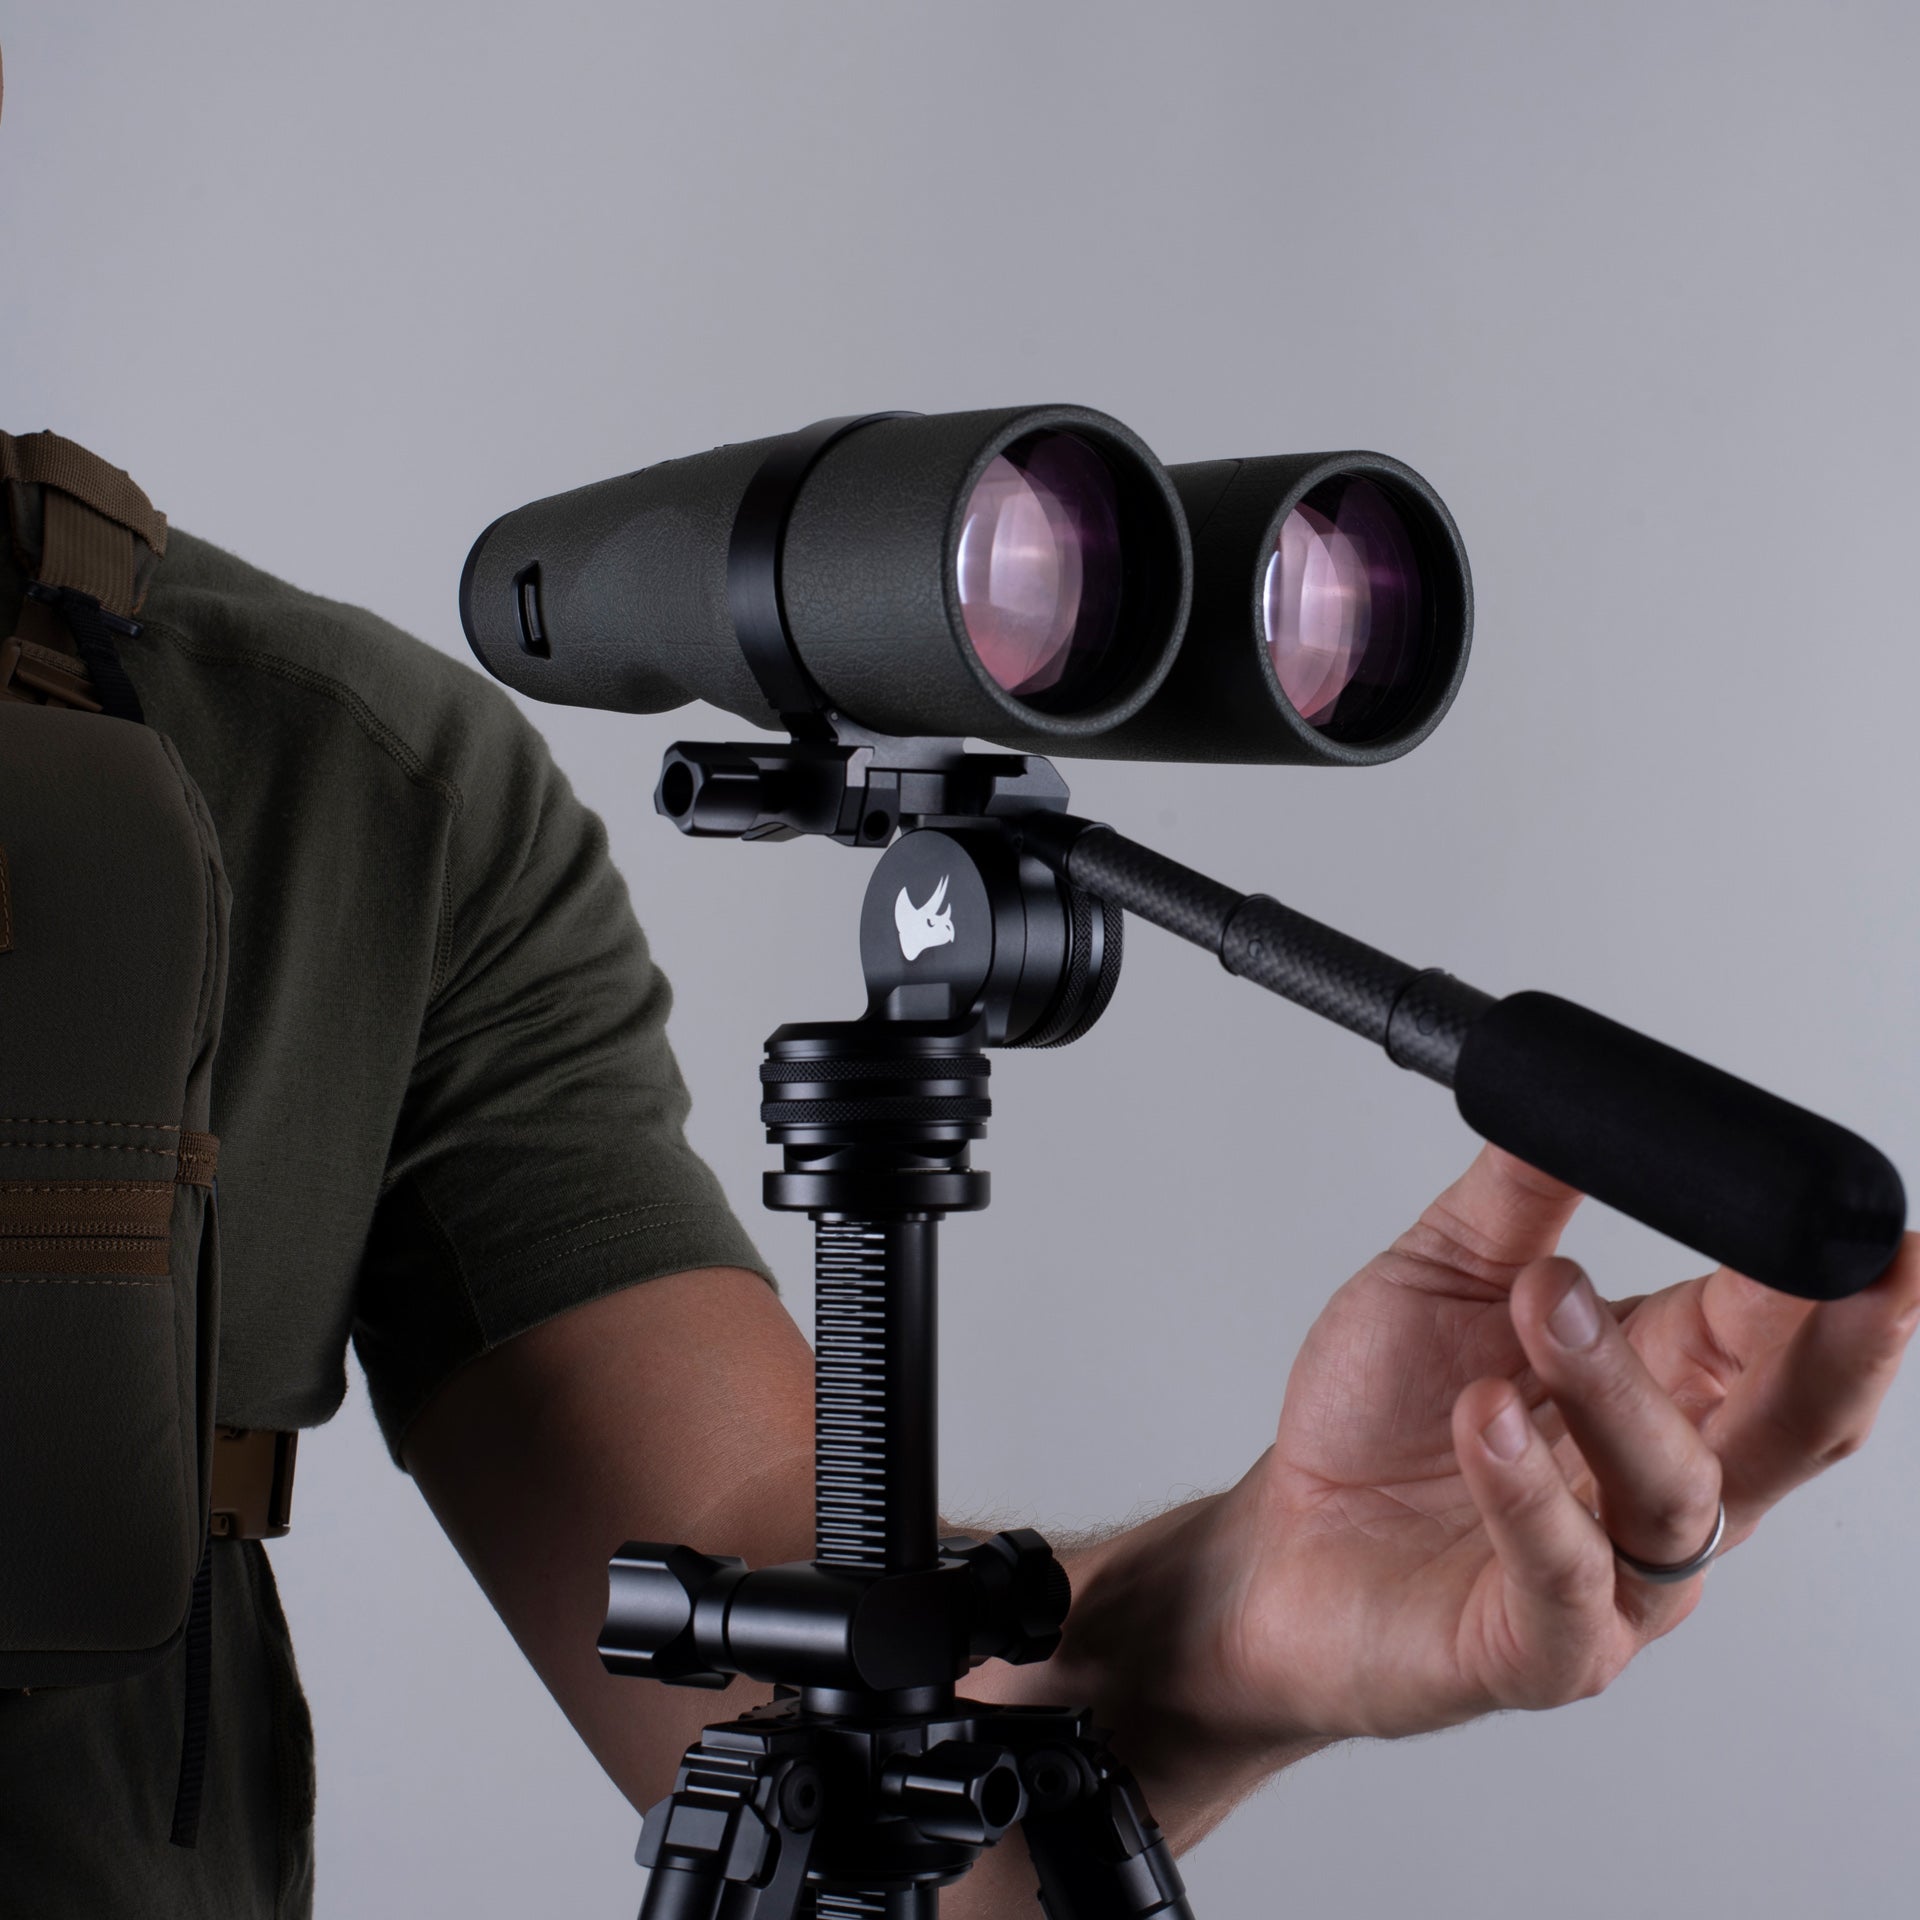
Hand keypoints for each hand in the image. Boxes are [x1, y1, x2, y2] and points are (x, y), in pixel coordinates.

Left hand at [1195, 1145, 1919, 1749]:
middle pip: (1793, 1431)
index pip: (1773, 1332)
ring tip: (1542, 1300)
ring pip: (1671, 1490)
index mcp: (1661, 1387)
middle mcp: (1658, 1486)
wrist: (1284, 1542)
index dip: (1835, 1285)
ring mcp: (1611, 1577)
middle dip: (1838, 1353)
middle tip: (1833, 1271)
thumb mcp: (1445, 1278)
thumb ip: (1513, 1199)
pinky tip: (1487, 1417)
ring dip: (1614, 1384)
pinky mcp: (1537, 1647)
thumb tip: (1559, 1100)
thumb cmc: (1380, 1421)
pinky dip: (1527, 1496)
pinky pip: (1561, 1579)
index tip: (1872, 1225)